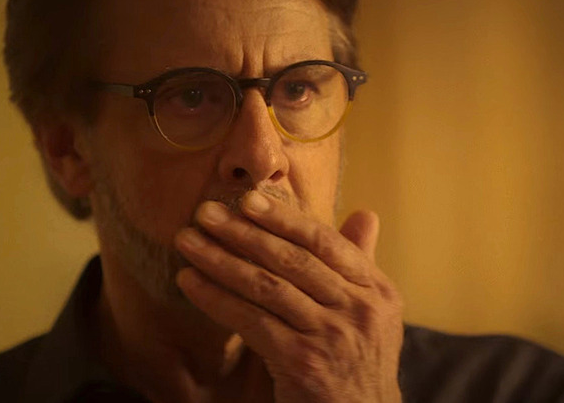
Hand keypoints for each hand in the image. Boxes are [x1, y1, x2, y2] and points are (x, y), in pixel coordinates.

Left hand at [174, 190, 403, 402]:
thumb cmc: (359, 359)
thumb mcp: (374, 310)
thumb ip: (361, 262)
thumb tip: (364, 214)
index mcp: (376, 288)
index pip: (324, 242)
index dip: (284, 218)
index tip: (246, 200)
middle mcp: (359, 309)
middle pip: (292, 260)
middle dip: (243, 232)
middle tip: (204, 212)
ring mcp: (332, 336)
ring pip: (267, 287)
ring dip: (221, 261)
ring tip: (188, 242)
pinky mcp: (303, 363)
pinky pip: (251, 322)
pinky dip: (217, 299)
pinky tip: (191, 283)